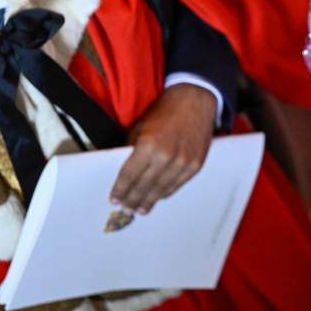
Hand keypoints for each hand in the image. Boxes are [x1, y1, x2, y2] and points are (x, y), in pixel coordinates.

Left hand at [110, 84, 215, 214]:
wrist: (195, 99)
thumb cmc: (166, 110)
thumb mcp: (140, 126)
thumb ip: (133, 149)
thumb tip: (127, 170)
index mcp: (148, 145)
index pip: (129, 175)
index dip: (120, 189)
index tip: (114, 199)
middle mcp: (166, 156)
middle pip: (144, 186)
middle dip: (132, 199)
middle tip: (125, 210)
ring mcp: (183, 162)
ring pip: (162, 189)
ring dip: (149, 201)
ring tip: (140, 210)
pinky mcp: (195, 165)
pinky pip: (177, 185)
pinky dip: (166, 193)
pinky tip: (158, 197)